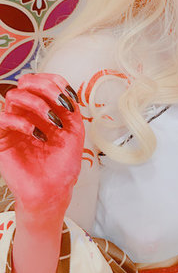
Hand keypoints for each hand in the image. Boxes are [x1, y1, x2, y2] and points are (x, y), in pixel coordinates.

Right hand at [0, 73, 83, 215]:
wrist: (53, 191)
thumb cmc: (62, 166)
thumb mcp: (74, 133)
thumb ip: (70, 110)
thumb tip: (67, 91)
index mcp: (43, 109)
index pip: (41, 81)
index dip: (55, 81)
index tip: (70, 96)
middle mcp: (27, 113)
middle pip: (25, 83)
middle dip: (46, 87)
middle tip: (61, 102)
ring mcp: (13, 124)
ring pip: (13, 96)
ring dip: (37, 103)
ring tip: (53, 121)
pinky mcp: (2, 139)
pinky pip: (3, 119)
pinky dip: (23, 122)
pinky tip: (39, 135)